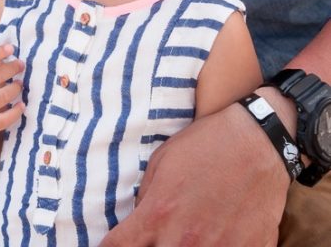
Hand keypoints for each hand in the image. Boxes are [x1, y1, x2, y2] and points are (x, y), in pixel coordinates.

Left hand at [98, 102, 288, 245]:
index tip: (118, 244)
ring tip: (191, 233)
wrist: (257, 140)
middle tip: (160, 235)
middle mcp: (184, 240)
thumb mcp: (163, 161)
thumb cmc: (206, 145)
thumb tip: (138, 225)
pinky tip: (221, 235)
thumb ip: (146, 198)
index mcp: (157, 215)